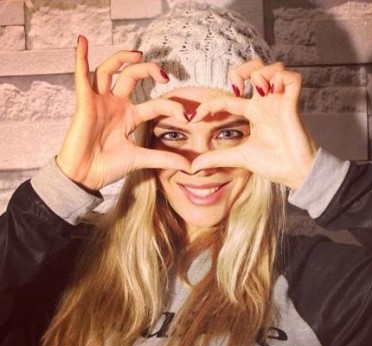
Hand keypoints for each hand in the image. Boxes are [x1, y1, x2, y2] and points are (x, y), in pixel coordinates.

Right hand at [56, 36, 190, 190]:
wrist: (85, 177)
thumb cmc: (108, 167)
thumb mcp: (141, 159)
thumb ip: (165, 159)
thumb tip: (190, 167)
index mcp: (130, 117)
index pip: (155, 104)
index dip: (172, 107)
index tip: (186, 116)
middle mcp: (115, 105)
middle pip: (132, 77)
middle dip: (149, 71)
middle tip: (165, 76)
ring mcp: (100, 102)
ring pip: (108, 70)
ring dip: (122, 58)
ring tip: (138, 54)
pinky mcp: (85, 103)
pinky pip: (81, 77)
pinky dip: (80, 58)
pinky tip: (83, 41)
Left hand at [190, 60, 316, 189]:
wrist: (295, 173)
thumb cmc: (274, 164)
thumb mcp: (239, 158)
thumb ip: (217, 159)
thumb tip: (193, 168)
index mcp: (253, 113)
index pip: (227, 99)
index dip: (209, 105)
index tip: (195, 118)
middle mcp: (266, 103)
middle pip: (254, 68)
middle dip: (241, 70)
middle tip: (235, 88)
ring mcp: (279, 101)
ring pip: (273, 67)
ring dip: (261, 72)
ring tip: (258, 90)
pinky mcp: (293, 104)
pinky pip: (292, 77)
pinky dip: (281, 77)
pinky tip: (272, 91)